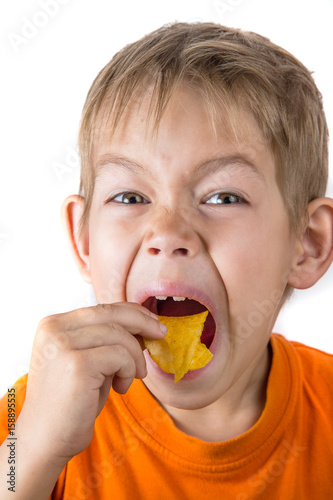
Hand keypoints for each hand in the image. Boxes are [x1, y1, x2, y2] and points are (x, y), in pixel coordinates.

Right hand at [17, 302, 165, 465]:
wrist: (45, 440)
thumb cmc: (72, 401)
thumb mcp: (90, 360)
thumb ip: (108, 340)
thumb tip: (145, 323)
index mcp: (54, 324)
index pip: (101, 308)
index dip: (131, 312)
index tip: (152, 322)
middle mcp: (54, 329)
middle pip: (111, 314)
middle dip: (143, 323)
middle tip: (161, 334)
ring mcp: (63, 345)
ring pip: (120, 335)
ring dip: (135, 357)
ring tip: (133, 377)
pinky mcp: (77, 364)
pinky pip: (121, 356)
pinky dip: (130, 370)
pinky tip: (121, 388)